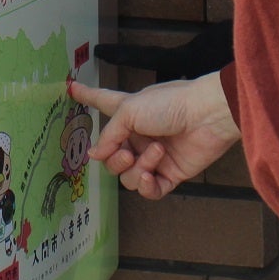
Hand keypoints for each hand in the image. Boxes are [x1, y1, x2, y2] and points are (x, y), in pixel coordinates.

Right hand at [67, 73, 237, 198]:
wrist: (207, 115)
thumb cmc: (170, 104)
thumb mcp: (129, 110)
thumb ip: (109, 135)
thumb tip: (94, 156)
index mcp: (128, 114)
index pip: (102, 103)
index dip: (87, 96)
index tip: (71, 88)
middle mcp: (139, 136)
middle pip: (112, 159)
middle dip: (116, 160)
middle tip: (128, 152)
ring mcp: (154, 156)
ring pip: (129, 178)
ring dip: (137, 168)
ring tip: (156, 152)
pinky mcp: (171, 174)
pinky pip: (150, 191)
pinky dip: (147, 186)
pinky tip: (151, 175)